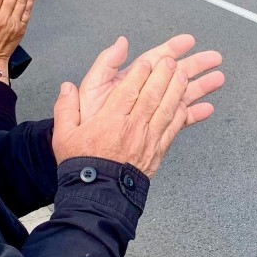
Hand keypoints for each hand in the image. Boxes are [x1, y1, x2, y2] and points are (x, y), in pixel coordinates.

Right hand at [51, 48, 218, 178]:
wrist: (99, 195)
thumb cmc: (83, 165)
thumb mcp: (64, 135)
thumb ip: (66, 108)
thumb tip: (67, 87)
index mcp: (109, 120)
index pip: (128, 90)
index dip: (140, 74)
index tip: (148, 61)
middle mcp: (132, 127)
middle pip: (152, 95)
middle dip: (163, 75)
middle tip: (171, 61)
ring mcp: (148, 139)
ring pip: (167, 109)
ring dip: (178, 90)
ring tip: (185, 75)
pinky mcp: (158, 151)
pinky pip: (174, 129)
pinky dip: (185, 116)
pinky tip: (191, 105)